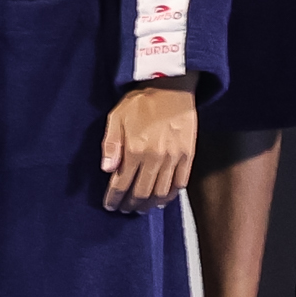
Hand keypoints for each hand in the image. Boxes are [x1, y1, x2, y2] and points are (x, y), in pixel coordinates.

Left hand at [101, 79, 198, 213]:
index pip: (121, 184)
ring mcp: (174, 158)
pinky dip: (170, 196)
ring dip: (149, 204)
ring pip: (161, 192)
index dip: (114, 198)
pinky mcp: (188, 155)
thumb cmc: (140, 102)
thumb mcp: (116, 118)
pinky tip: (162, 201)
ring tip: (141, 208)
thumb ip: (110, 145)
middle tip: (124, 209)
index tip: (110, 206)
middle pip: (141, 192)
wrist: (170, 87)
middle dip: (130, 204)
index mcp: (134, 150)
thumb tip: (106, 169)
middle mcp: (154, 158)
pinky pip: (180, 183)